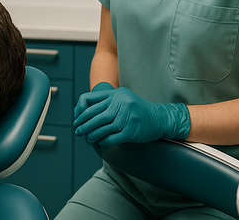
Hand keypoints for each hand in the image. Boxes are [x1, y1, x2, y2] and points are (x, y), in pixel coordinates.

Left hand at [73, 86, 189, 151]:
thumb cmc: (138, 111)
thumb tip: (83, 111)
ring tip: (87, 139)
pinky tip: (99, 145)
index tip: (77, 120)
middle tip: (78, 132)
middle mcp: (122, 102)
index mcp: (116, 93)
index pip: (90, 100)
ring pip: (103, 127)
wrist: (160, 119)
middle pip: (95, 115)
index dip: (81, 112)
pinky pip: (113, 137)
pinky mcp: (132, 130)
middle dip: (84, 125)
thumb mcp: (123, 100)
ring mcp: (128, 116)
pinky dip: (104, 142)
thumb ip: (106, 102)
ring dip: (92, 135)